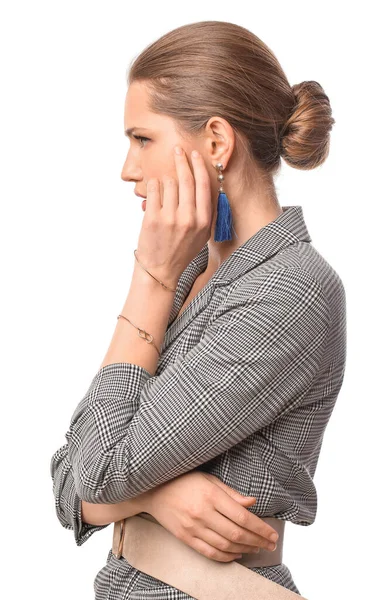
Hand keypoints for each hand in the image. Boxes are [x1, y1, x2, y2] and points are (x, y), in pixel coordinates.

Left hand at [136, 147, 212, 287]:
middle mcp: (189, 218)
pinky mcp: (153, 219)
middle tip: (178, 150)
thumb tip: (203, 183)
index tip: (194, 155)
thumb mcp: (202, 234)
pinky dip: (153, 186)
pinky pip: (153, 191)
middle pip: (186, 180)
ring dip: (165, 178)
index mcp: (204, 221)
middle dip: (181, 161)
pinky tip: (154, 188)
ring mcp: (170, 218)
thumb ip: (204, 211)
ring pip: (168, 183)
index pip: (203, 186)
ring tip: (163, 183)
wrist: (161, 270)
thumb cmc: (182, 250)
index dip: (198, 166)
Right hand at [143, 470, 278, 562]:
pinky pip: (210, 552)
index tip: (272, 534)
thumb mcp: (208, 479)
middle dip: (258, 541)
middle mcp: (203, 513)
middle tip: (271, 545)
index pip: (242, 516)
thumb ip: (231, 493)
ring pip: (225, 546)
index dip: (260, 528)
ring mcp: (193, 528)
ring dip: (245, 550)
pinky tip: (237, 554)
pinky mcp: (186, 538)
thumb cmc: (183, 481)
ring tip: (257, 548)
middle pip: (236, 534)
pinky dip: (226, 557)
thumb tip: (252, 502)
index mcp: (211, 495)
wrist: (154, 492)